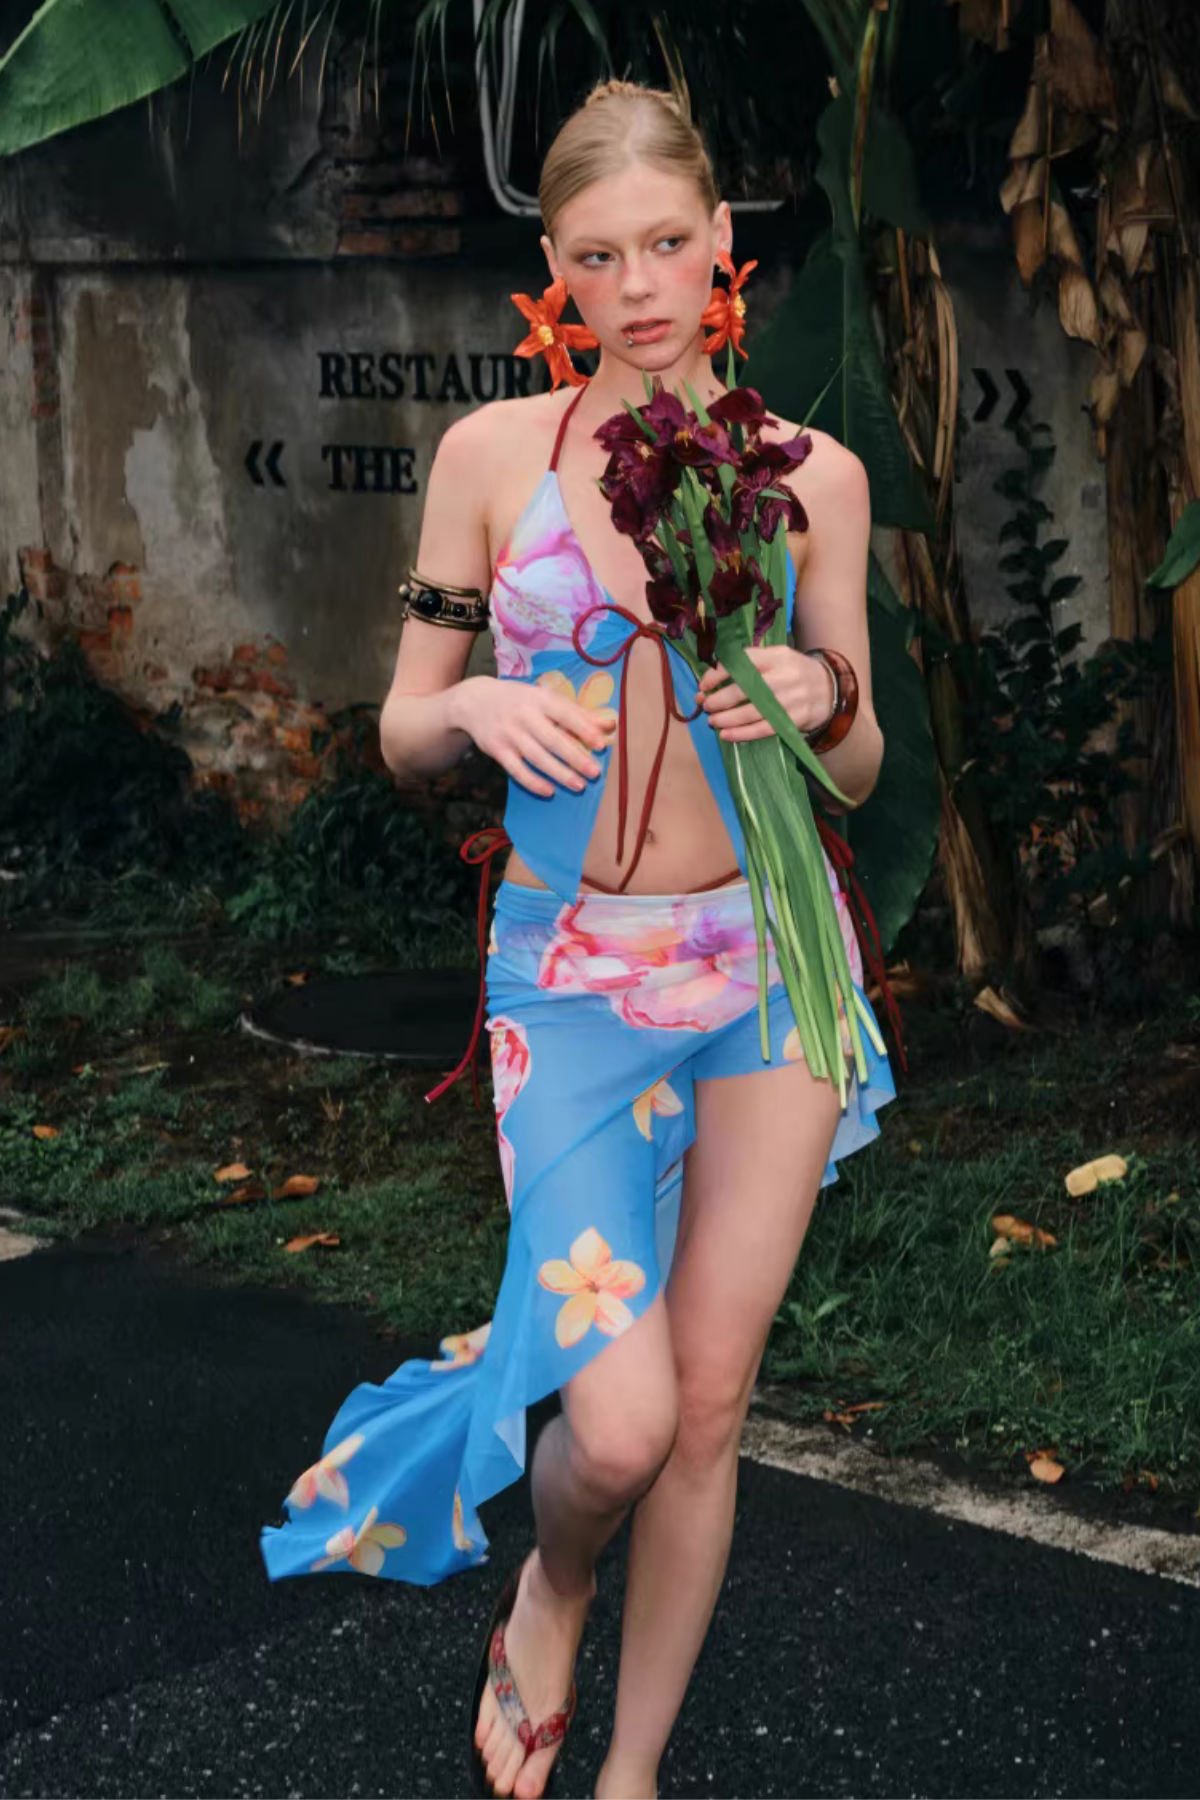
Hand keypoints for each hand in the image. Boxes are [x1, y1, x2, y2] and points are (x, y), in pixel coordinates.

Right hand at [459, 675, 614, 797]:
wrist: (474, 701)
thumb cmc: (519, 700)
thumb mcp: (544, 698)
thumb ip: (576, 713)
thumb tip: (609, 725)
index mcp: (540, 698)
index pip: (565, 714)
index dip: (584, 729)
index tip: (601, 744)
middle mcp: (524, 715)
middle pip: (553, 740)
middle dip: (575, 757)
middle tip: (595, 772)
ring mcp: (509, 734)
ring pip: (537, 758)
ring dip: (559, 773)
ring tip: (579, 785)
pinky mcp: (497, 750)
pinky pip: (517, 770)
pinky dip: (533, 782)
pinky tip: (549, 791)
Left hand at [697, 646, 835, 742]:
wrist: (831, 690)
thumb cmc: (794, 674)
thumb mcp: (777, 659)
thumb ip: (750, 665)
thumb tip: (711, 679)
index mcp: (777, 656)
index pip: (741, 662)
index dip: (718, 674)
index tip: (704, 685)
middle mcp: (785, 675)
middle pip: (744, 689)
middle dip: (719, 699)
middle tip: (706, 706)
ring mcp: (792, 698)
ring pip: (752, 711)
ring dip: (727, 718)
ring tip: (713, 721)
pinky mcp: (796, 719)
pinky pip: (764, 729)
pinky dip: (743, 734)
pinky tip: (727, 735)